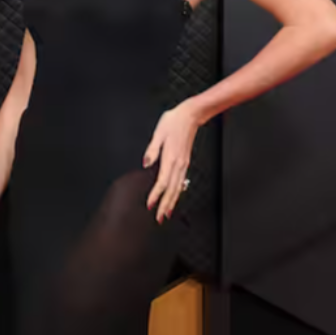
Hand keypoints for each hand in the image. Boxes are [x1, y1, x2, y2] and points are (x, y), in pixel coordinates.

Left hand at [142, 100, 200, 223]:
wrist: (190, 116)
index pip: (162, 182)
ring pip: (178, 188)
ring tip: (166, 213)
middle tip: (159, 218)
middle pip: (172, 190)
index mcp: (170, 158)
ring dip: (172, 202)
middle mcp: (179, 164)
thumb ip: (152, 150)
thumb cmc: (173, 122)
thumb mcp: (158, 133)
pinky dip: (177, 192)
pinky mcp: (185, 162)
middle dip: (165, 205)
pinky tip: (175, 197)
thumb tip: (145, 163)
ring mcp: (183, 164)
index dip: (156, 195)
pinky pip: (181, 181)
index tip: (150, 206)